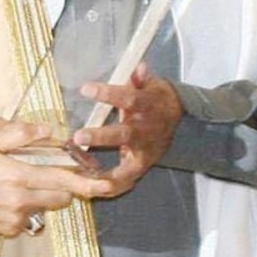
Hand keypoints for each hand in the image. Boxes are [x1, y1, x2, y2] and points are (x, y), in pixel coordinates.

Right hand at [0, 120, 76, 235]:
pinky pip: (28, 219)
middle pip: (59, 198)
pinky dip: (25, 207)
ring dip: (43, 196)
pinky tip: (6, 197)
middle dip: (63, 186)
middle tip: (52, 172)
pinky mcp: (8, 230)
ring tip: (22, 182)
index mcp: (18, 176)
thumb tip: (47, 130)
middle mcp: (20, 201)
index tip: (106, 185)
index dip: (86, 183)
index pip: (60, 180)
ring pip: (44, 207)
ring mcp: (15, 219)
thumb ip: (19, 134)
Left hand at [70, 63, 182, 196]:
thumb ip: (141, 78)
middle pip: (123, 134)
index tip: (85, 89)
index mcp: (146, 106)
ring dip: (106, 170)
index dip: (107, 93)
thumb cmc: (154, 97)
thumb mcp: (151, 84)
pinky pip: (127, 179)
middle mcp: (145, 130)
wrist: (178, 118)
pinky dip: (113, 185)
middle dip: (101, 136)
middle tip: (78, 136)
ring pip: (126, 164)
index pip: (127, 98)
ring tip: (85, 175)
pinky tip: (94, 189)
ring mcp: (144, 150)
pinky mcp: (142, 164)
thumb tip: (138, 67)